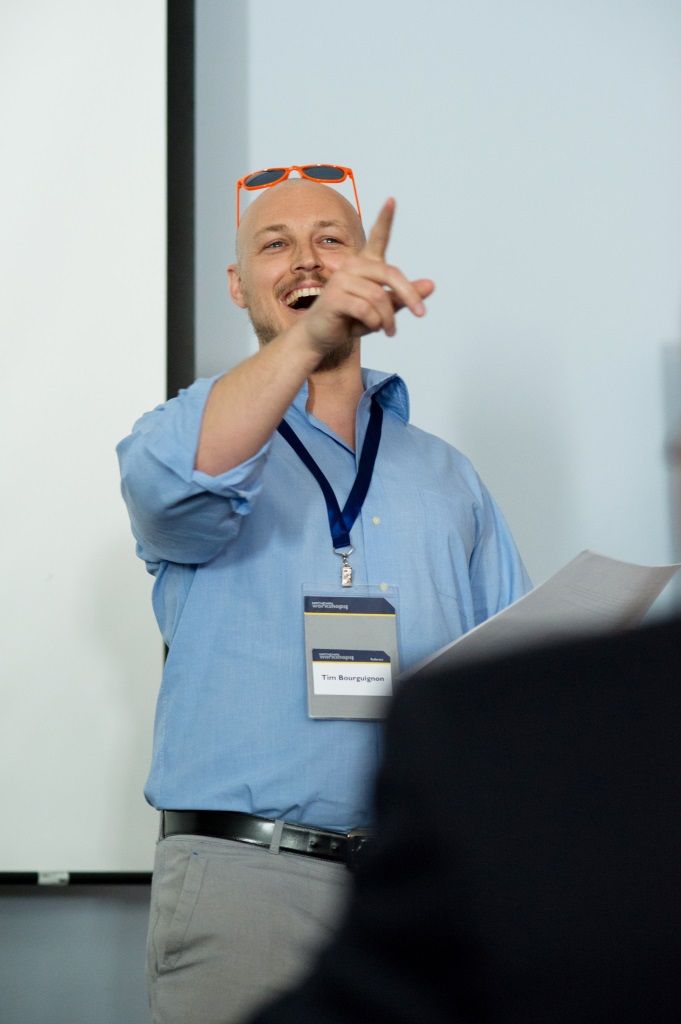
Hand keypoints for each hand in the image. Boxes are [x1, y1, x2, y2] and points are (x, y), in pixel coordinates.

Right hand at [300, 198, 434, 355]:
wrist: (322, 337)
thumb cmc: (352, 320)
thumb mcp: (383, 310)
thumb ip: (403, 297)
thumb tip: (431, 285)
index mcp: (365, 264)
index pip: (377, 237)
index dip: (385, 219)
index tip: (392, 200)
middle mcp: (352, 266)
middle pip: (390, 274)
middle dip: (409, 295)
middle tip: (421, 313)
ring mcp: (341, 279)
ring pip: (380, 296)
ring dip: (389, 318)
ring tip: (388, 330)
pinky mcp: (334, 297)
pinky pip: (366, 309)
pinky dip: (375, 322)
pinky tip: (372, 328)